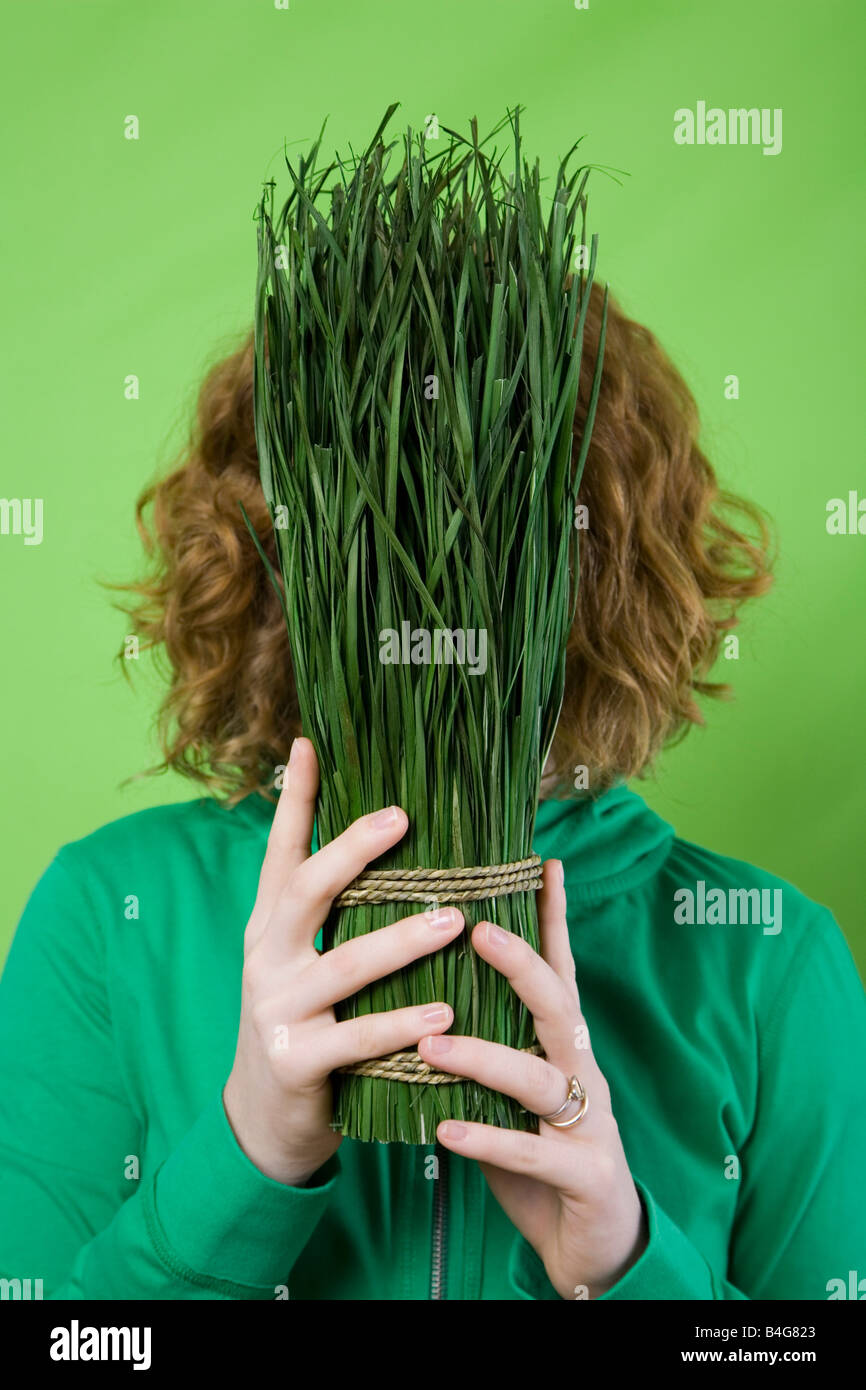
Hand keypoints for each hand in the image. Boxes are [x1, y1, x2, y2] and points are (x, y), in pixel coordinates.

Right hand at [223, 737, 463, 1186]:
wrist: (265, 1120)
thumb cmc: (305, 1021)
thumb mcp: (302, 960)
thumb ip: (333, 911)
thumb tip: (386, 840)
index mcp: (270, 925)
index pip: (280, 852)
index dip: (295, 799)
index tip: (310, 743)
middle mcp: (266, 958)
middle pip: (303, 892)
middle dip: (350, 852)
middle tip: (402, 818)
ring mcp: (277, 1010)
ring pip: (343, 966)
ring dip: (401, 942)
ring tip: (454, 920)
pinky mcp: (297, 1061)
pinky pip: (356, 1040)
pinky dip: (401, 1023)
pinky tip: (446, 1011)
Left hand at [417, 859, 646, 1298]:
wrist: (595, 1243)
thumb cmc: (542, 1151)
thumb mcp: (516, 1086)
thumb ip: (489, 1040)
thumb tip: (431, 991)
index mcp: (565, 1046)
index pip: (559, 969)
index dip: (554, 917)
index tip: (541, 861)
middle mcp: (582, 1072)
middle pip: (559, 1006)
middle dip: (524, 964)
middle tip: (476, 930)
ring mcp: (589, 1123)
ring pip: (541, 1079)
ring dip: (486, 1058)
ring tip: (432, 1045)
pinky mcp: (584, 1176)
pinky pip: (531, 1154)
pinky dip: (488, 1141)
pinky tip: (444, 1132)